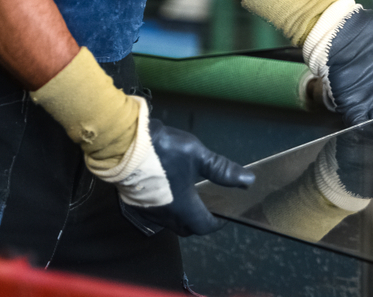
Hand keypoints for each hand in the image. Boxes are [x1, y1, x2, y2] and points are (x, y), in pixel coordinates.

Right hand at [119, 119, 254, 236]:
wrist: (124, 143)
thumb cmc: (164, 150)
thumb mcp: (198, 156)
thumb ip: (222, 169)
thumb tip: (248, 180)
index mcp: (183, 208)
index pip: (204, 227)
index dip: (217, 223)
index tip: (224, 214)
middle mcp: (165, 215)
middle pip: (186, 228)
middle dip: (199, 221)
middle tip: (208, 206)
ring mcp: (147, 210)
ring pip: (170, 222)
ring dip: (182, 215)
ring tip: (190, 198)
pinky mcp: (134, 202)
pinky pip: (155, 213)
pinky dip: (166, 208)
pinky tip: (168, 191)